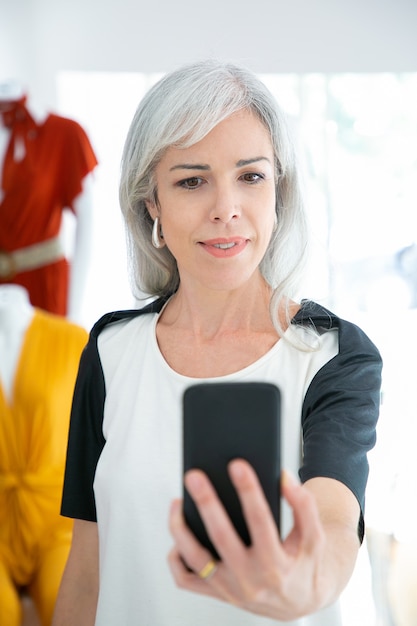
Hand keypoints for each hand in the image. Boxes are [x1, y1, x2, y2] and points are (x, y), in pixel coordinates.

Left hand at [168, 459, 328, 620]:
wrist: (298, 603)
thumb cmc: (305, 563)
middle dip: (207, 503)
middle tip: (194, 476)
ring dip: (181, 528)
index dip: (249, 491)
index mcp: (277, 565)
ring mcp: (229, 589)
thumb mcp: (314, 537)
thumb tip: (283, 477)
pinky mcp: (216, 593)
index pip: (260, 521)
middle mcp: (250, 580)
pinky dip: (176, 556)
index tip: (237, 464)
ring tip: (178, 501)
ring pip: (196, 559)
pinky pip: (185, 579)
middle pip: (222, 538)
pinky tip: (179, 533)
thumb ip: (304, 506)